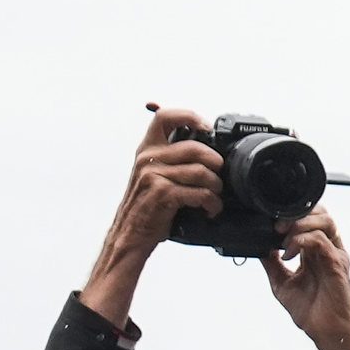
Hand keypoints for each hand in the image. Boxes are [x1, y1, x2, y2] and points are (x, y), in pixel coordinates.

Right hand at [85, 105, 220, 318]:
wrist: (131, 234)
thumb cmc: (147, 206)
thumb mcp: (154, 174)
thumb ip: (173, 158)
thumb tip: (207, 149)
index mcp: (147, 149)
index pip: (164, 116)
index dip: (189, 116)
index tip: (205, 127)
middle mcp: (148, 158)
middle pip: (195, 147)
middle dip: (215, 162)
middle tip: (219, 173)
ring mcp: (154, 175)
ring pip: (201, 171)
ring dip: (216, 186)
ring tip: (215, 196)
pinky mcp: (162, 193)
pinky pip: (199, 192)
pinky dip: (211, 203)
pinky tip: (210, 209)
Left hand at [260, 197, 349, 349]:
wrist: (326, 332)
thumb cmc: (311, 311)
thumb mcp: (281, 283)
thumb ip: (271, 263)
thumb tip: (258, 247)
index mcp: (316, 251)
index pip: (311, 219)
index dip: (292, 215)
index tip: (270, 224)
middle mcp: (328, 249)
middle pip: (321, 213)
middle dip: (297, 214)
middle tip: (276, 226)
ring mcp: (334, 255)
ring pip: (325, 221)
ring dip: (299, 224)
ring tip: (282, 237)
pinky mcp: (338, 263)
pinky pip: (321, 240)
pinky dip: (301, 241)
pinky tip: (288, 254)